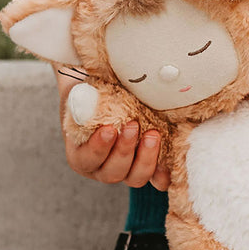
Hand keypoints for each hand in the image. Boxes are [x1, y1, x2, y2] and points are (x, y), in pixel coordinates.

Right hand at [58, 72, 167, 189]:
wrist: (121, 93)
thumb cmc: (98, 90)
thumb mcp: (85, 87)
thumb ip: (80, 87)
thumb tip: (78, 68)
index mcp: (81, 153)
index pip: (87, 159)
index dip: (98, 147)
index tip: (109, 128)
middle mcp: (102, 168)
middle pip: (113, 172)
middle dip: (124, 150)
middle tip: (133, 125)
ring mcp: (127, 171)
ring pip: (135, 178)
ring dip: (145, 159)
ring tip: (153, 134)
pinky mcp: (149, 168)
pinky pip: (157, 181)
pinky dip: (163, 175)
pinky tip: (170, 163)